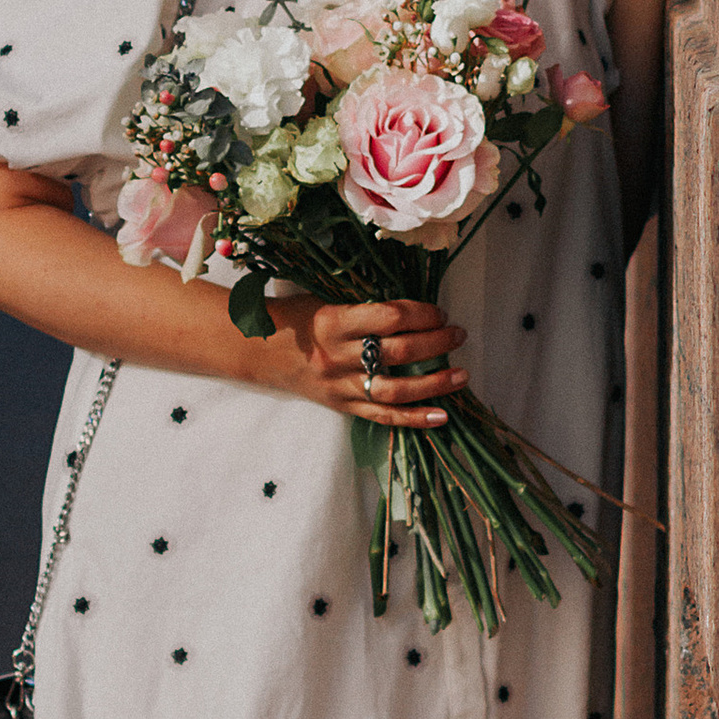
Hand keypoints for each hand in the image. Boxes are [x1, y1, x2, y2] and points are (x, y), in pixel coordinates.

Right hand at [263, 294, 467, 426]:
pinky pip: (383, 416)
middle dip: (436, 342)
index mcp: (333, 322)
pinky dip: (415, 418)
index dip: (420, 314)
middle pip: (398, 352)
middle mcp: (337, 356)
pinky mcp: (342, 406)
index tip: (438, 312)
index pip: (389, 318)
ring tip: (462, 375)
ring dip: (434, 383)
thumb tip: (414, 308)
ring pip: (396, 389)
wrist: (257, 348)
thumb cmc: (295, 316)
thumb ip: (364, 306)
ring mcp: (340, 385)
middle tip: (457, 334)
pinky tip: (442, 416)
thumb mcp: (324, 299)